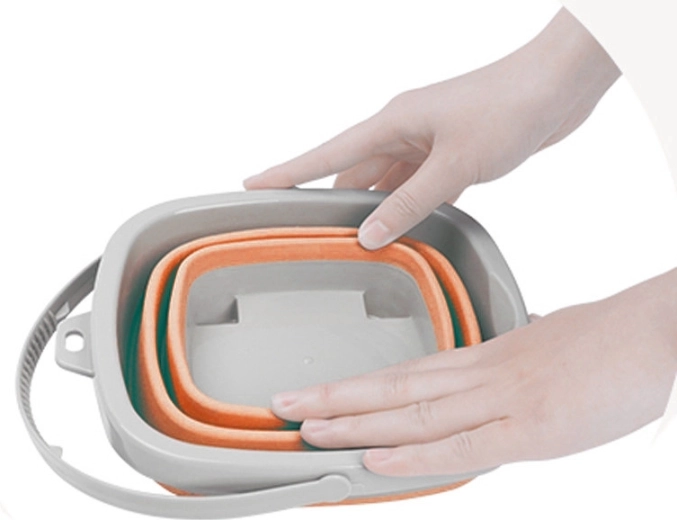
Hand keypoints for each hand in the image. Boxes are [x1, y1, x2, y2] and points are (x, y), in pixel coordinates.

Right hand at [244, 9, 619, 249]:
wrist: (558, 87)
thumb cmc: (508, 108)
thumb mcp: (455, 164)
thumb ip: (411, 202)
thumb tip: (369, 234)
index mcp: (392, 123)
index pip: (327, 153)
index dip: (287, 171)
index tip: (252, 185)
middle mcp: (403, 131)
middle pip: (354, 174)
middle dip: (336, 204)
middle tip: (314, 236)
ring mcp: (426, 141)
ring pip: (387, 183)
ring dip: (377, 210)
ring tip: (360, 242)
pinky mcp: (449, 152)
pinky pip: (417, 184)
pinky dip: (409, 206)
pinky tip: (407, 227)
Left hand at [270, 268, 676, 475]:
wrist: (652, 330)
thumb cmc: (606, 340)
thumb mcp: (550, 345)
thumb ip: (519, 356)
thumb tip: (511, 351)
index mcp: (485, 359)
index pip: (407, 372)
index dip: (358, 386)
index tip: (321, 394)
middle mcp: (480, 376)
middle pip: (394, 387)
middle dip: (334, 400)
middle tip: (283, 406)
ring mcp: (501, 400)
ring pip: (413, 412)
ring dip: (355, 423)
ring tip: (306, 430)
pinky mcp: (531, 428)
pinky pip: (462, 445)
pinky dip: (415, 454)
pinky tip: (375, 459)